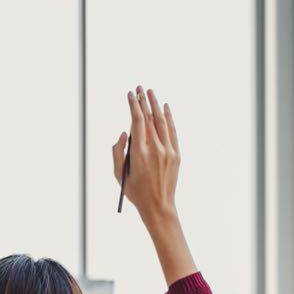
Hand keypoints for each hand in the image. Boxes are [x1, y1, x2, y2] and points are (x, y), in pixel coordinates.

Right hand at [111, 86, 196, 285]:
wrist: (158, 205)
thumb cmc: (135, 191)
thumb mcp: (118, 174)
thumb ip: (117, 151)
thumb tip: (124, 133)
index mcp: (139, 153)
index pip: (137, 122)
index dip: (133, 106)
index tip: (129, 95)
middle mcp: (155, 149)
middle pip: (150, 118)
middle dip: (143, 101)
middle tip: (139, 88)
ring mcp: (168, 151)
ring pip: (162, 122)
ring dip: (156, 105)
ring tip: (151, 93)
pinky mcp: (176, 154)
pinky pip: (173, 131)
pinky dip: (169, 118)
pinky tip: (165, 108)